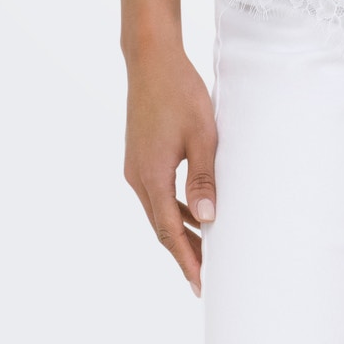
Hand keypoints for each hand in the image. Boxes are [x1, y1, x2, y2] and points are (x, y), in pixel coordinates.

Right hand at [123, 44, 218, 297]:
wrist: (151, 60)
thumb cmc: (180, 92)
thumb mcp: (201, 135)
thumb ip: (203, 177)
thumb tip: (207, 218)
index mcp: (151, 176)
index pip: (170, 231)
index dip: (186, 259)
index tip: (200, 284)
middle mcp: (137, 176)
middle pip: (161, 226)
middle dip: (182, 253)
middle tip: (204, 277)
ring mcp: (135, 166)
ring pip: (157, 210)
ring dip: (178, 230)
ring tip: (202, 251)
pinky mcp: (139, 155)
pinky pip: (156, 192)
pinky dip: (173, 207)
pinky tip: (192, 210)